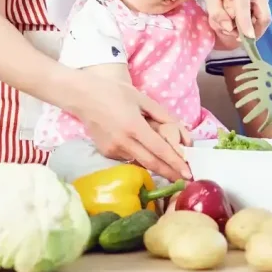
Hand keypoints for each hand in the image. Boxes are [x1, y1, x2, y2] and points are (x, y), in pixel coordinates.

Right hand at [64, 68, 191, 181]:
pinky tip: (145, 151)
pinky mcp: (106, 152)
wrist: (83, 96)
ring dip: (156, 166)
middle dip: (170, 173)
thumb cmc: (115, 92)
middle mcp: (123, 142)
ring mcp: (113, 149)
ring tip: (171, 168)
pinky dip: (140, 156)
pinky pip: (129, 157)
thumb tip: (182, 132)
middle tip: (185, 179)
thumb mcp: (142, 99)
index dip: (175, 162)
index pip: (159, 149)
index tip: (188, 173)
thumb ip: (162, 116)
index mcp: (134, 126)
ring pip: (140, 161)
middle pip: (151, 163)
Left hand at [203, 0, 270, 40]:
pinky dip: (254, 21)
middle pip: (264, 16)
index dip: (246, 24)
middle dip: (255, 31)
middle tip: (242, 39)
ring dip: (253, 27)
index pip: (245, 8)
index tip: (248, 39)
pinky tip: (242, 18)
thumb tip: (229, 28)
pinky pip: (263, 14)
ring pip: (264, 17)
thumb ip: (216, 13)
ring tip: (237, 25)